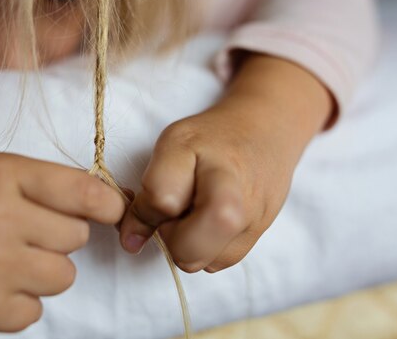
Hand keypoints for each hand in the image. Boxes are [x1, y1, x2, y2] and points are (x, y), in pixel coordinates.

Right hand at [0, 153, 124, 333]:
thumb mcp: (2, 174)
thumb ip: (56, 183)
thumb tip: (117, 204)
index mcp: (1, 176)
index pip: (83, 192)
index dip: (108, 205)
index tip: (111, 212)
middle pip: (77, 237)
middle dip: (61, 236)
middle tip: (26, 232)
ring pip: (64, 276)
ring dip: (46, 271)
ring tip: (11, 260)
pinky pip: (38, 311)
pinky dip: (22, 301)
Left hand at [118, 55, 331, 273]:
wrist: (265, 132)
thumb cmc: (212, 139)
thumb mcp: (172, 147)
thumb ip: (148, 194)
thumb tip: (131, 241)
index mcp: (211, 167)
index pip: (162, 200)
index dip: (144, 204)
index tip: (151, 194)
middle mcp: (239, 201)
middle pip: (186, 250)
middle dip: (171, 235)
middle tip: (177, 208)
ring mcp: (254, 224)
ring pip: (202, 263)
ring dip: (189, 243)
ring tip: (196, 211)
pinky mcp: (259, 237)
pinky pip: (219, 262)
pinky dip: (207, 247)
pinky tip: (210, 219)